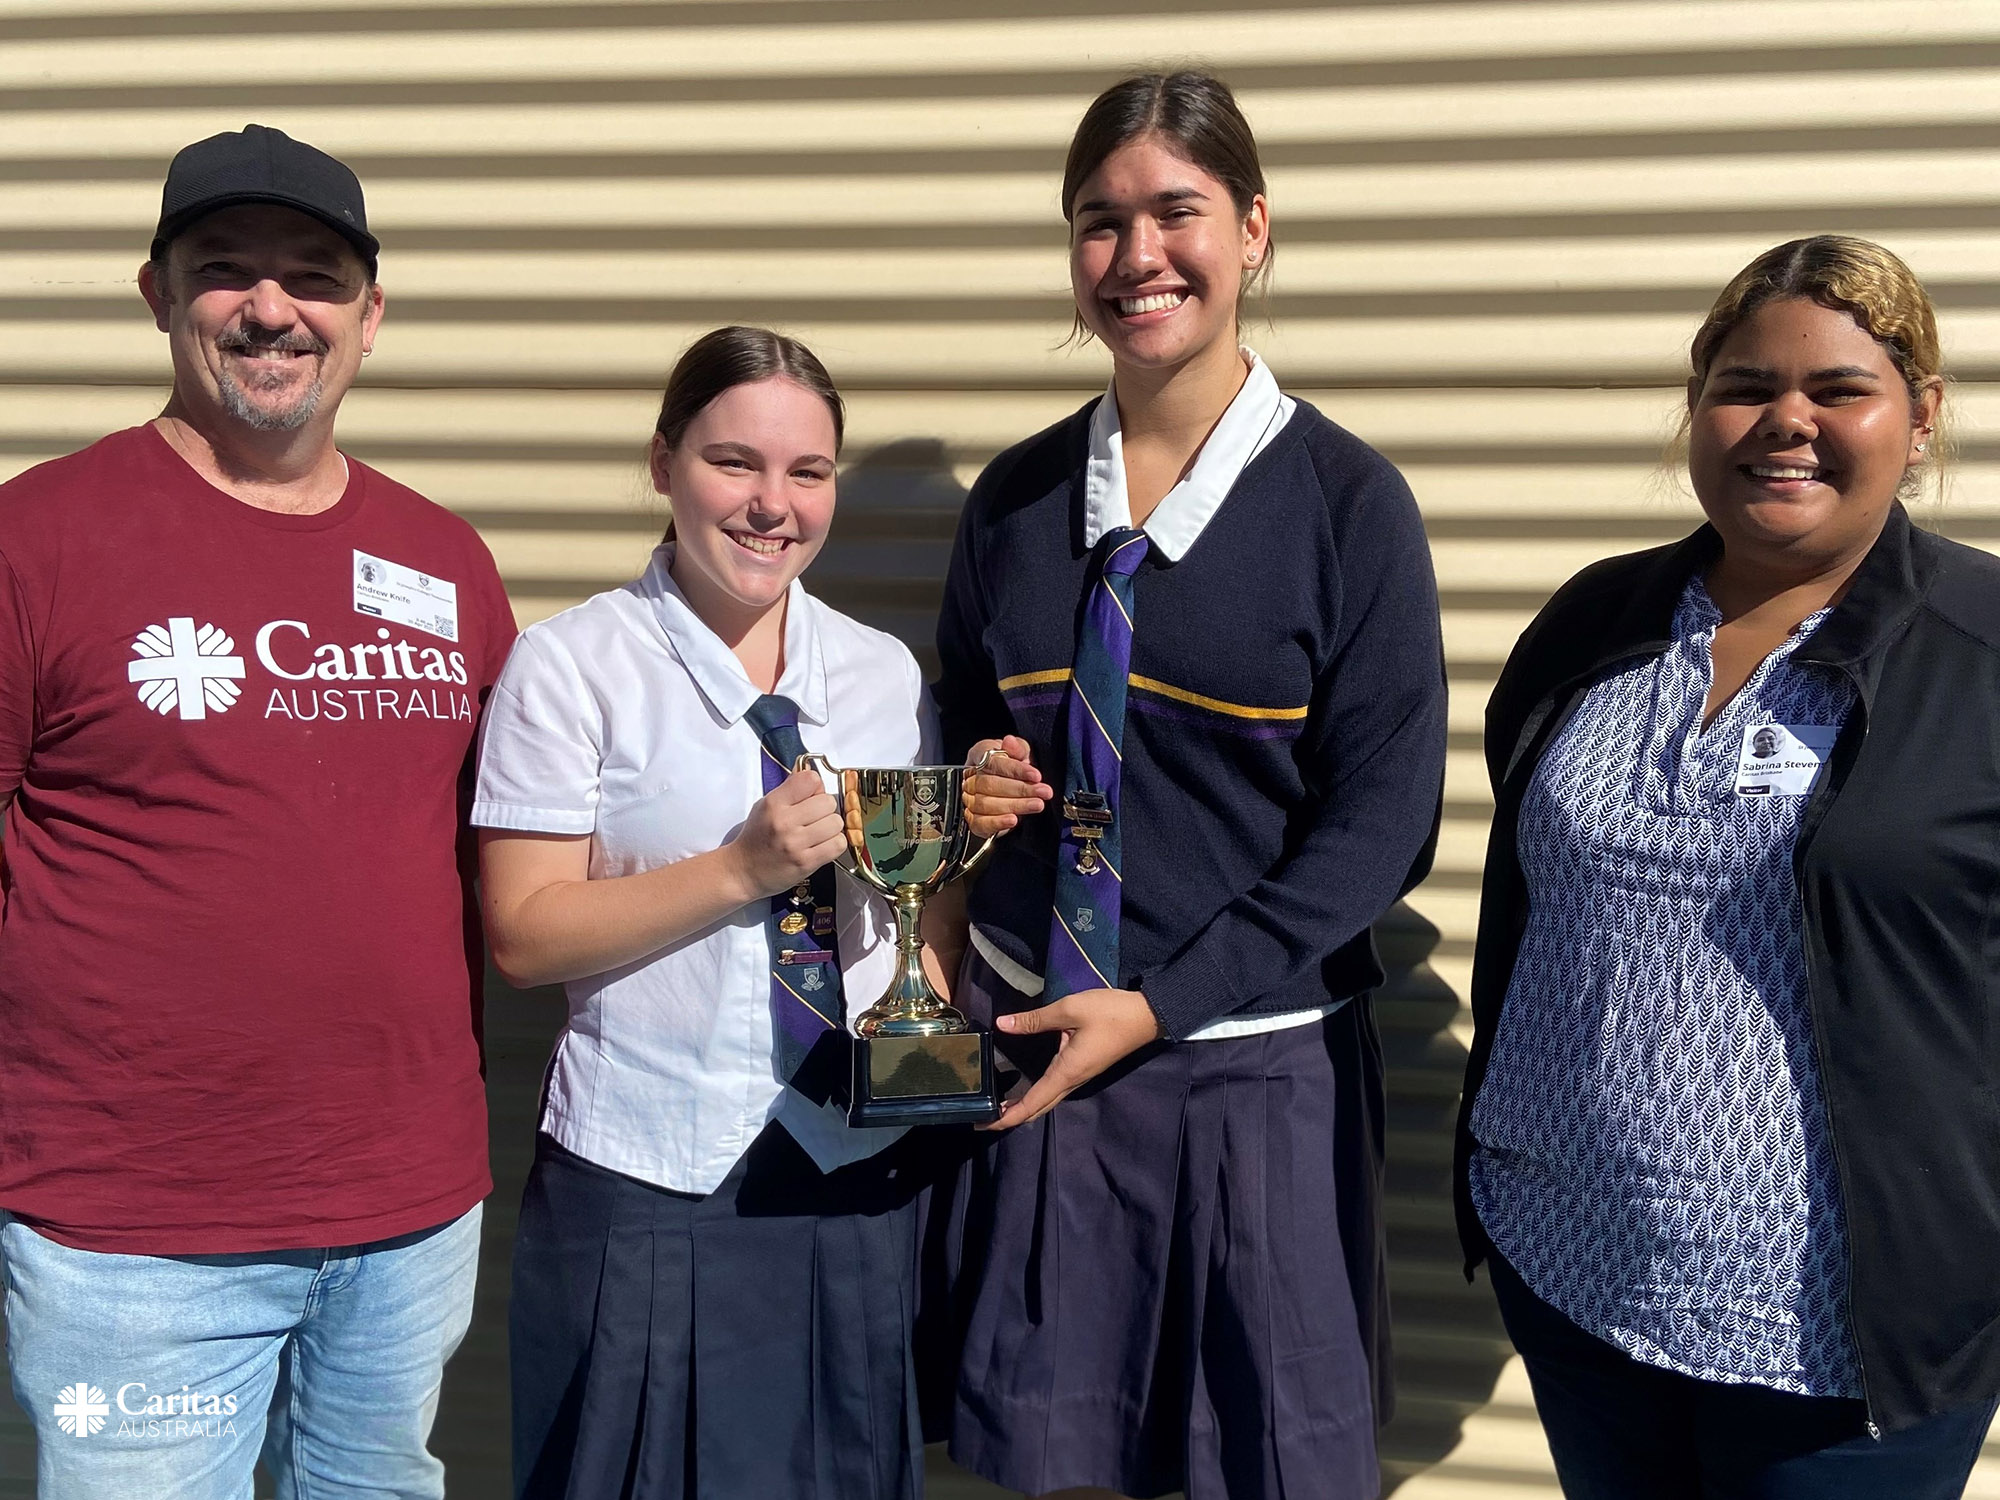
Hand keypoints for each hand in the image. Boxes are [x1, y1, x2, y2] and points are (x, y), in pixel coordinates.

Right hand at [733, 769, 845, 897]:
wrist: (743, 871)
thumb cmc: (756, 838)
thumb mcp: (766, 805)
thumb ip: (791, 789)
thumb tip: (814, 775)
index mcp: (773, 803)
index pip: (810, 780)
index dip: (816, 787)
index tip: (811, 796)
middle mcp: (784, 822)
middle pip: (828, 802)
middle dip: (825, 809)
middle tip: (814, 818)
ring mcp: (795, 843)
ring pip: (836, 823)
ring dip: (831, 828)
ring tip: (818, 833)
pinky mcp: (806, 862)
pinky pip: (838, 845)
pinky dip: (834, 844)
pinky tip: (822, 845)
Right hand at [963, 735, 1052, 838]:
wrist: (1010, 794)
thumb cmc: (1014, 771)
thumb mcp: (1021, 754)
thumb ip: (1018, 748)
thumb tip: (1010, 741)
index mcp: (979, 756)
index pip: (993, 762)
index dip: (1015, 770)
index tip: (1036, 775)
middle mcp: (970, 778)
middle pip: (989, 784)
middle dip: (1020, 789)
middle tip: (1043, 791)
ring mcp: (969, 800)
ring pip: (986, 804)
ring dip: (1015, 805)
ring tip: (1037, 804)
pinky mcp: (973, 820)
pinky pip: (980, 823)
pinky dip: (997, 822)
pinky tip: (1013, 820)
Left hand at [981, 986, 1161, 1129]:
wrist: (1148, 1016)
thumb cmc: (1111, 1013)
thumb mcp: (1070, 1010)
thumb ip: (1035, 1019)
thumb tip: (1003, 1024)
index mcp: (1067, 1071)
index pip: (1033, 1103)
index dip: (1007, 1117)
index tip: (984, 1123)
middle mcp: (1072, 1080)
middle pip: (1038, 1108)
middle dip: (1010, 1117)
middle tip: (982, 1118)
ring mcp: (1080, 1076)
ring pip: (1047, 1100)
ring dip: (1023, 1108)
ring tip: (998, 1106)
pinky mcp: (1083, 1068)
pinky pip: (1055, 1090)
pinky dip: (1035, 1096)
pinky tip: (1024, 1089)